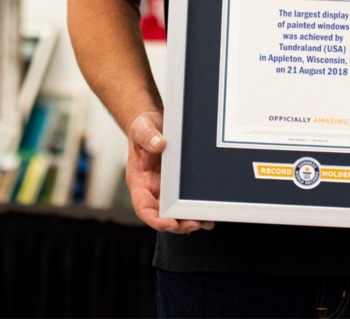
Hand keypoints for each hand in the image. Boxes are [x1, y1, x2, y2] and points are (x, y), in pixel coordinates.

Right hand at [125, 110, 213, 233]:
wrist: (154, 124)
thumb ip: (147, 136)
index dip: (156, 220)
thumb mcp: (142, 129)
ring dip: (190, 220)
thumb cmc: (143, 129)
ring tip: (207, 222)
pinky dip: (197, 209)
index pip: (144, 208)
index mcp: (139, 182)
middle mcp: (152, 189)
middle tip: (195, 223)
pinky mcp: (178, 185)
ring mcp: (166, 189)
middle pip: (163, 216)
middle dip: (178, 224)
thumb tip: (159, 144)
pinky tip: (210, 212)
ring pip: (176, 213)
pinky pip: (186, 201)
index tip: (170, 223)